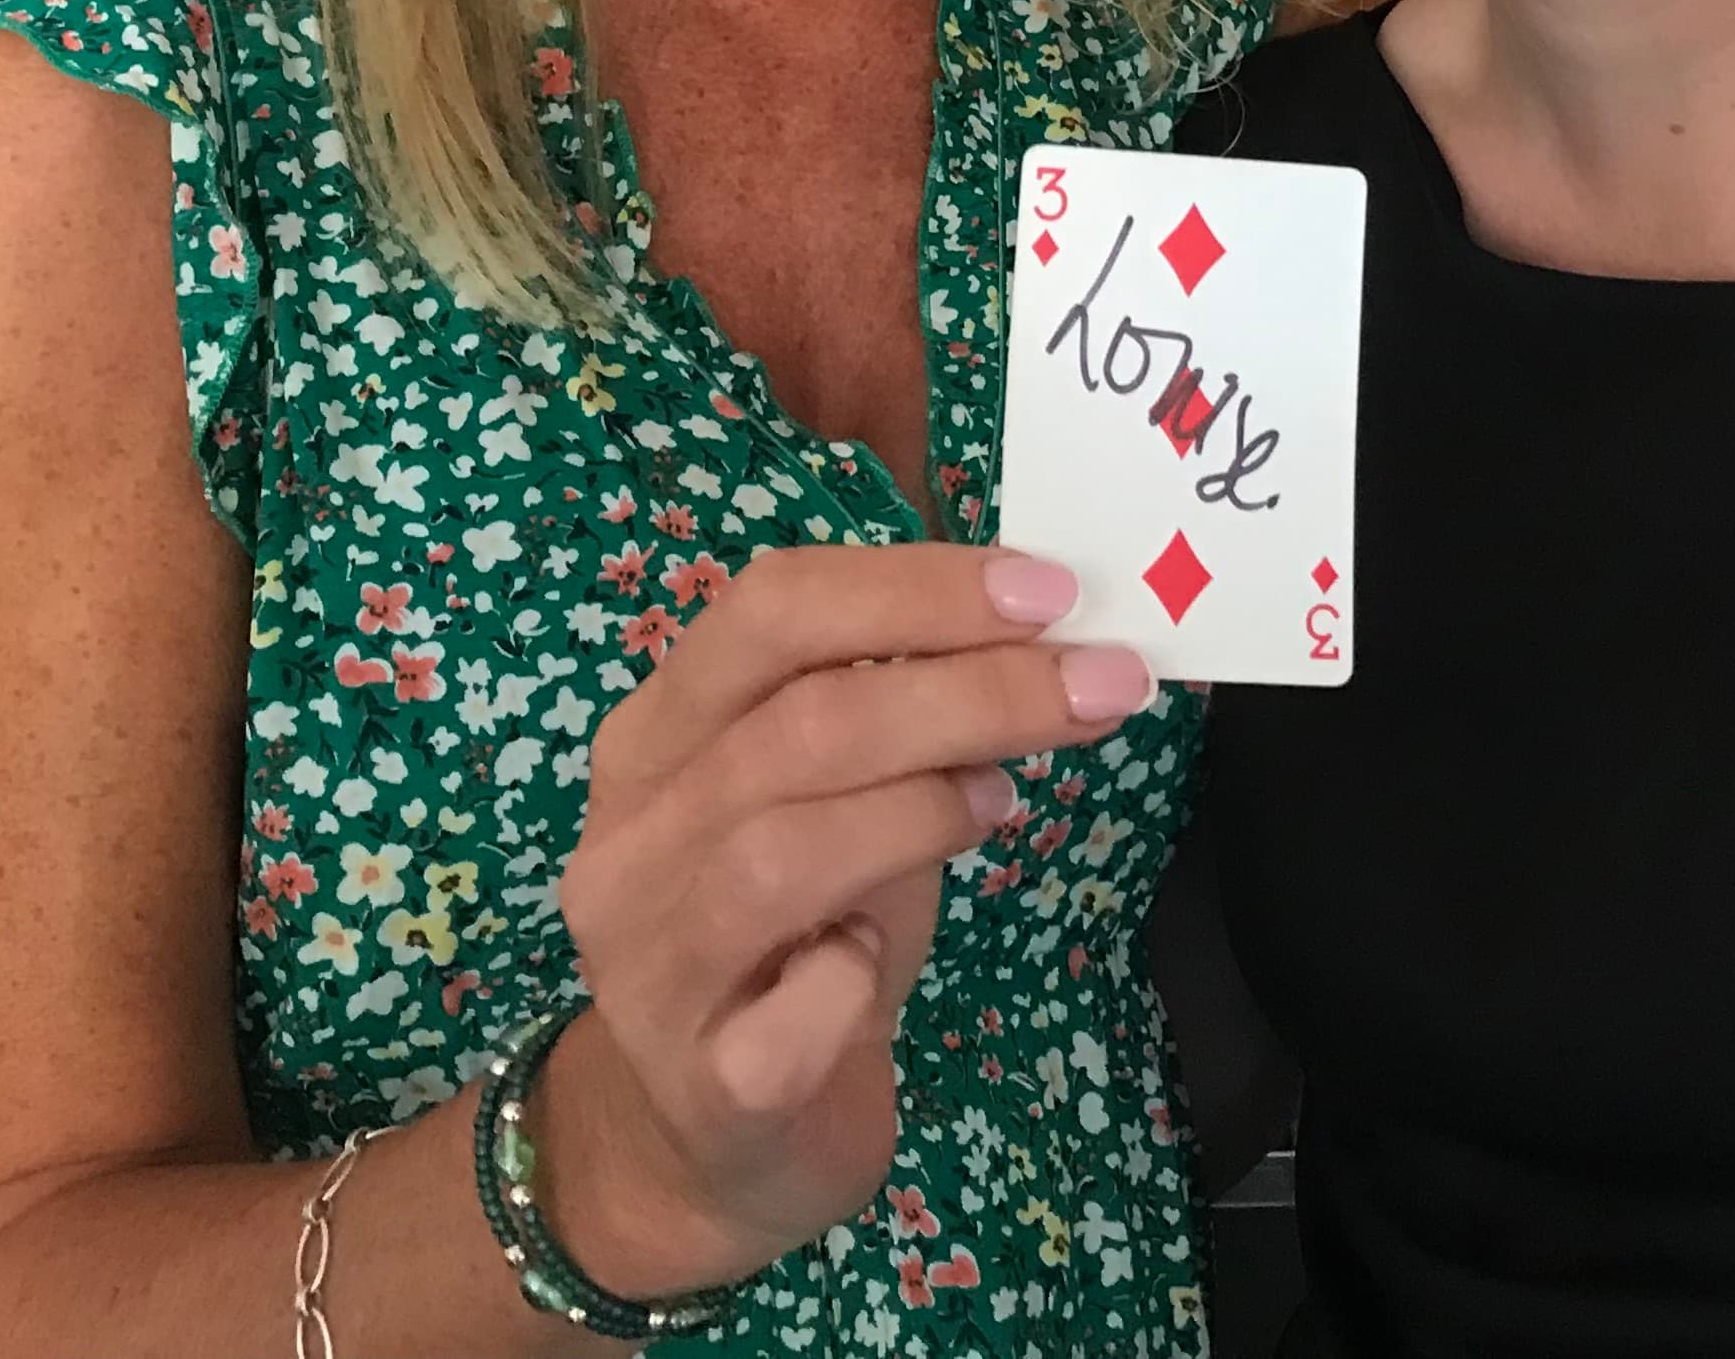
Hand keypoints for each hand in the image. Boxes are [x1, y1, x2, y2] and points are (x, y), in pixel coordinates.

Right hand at [537, 545, 1150, 1295]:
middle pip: (797, 723)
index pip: (769, 611)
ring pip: (782, 850)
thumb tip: (1045, 640)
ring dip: (924, 809)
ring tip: (1004, 804)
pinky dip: (860, 980)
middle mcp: (632, 839)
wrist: (711, 1144)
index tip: (1050, 591)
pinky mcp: (703, 1087)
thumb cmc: (796, 938)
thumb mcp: (840, 804)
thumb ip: (899, 722)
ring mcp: (651, 966)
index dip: (915, 589)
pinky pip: (794, 1016)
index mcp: (657, 735)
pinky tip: (879, 973)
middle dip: (971, 688)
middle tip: (1102, 683)